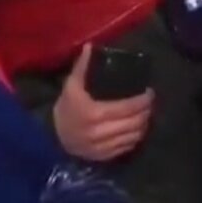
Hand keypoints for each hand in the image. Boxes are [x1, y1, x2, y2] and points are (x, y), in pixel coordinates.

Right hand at [53, 45, 154, 161]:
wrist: (52, 137)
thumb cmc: (65, 109)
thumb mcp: (71, 86)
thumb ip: (83, 66)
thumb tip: (91, 46)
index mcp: (95, 113)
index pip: (128, 108)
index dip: (143, 100)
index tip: (149, 92)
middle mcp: (101, 132)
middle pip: (135, 123)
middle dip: (146, 112)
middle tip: (148, 103)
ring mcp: (103, 147)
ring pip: (134, 136)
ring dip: (143, 125)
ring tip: (145, 114)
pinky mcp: (104, 157)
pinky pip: (127, 147)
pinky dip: (135, 137)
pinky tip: (136, 128)